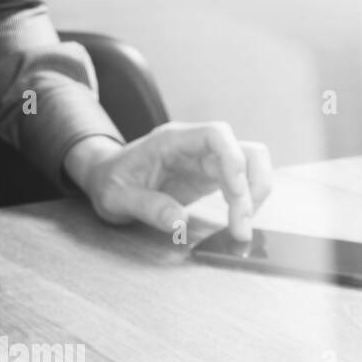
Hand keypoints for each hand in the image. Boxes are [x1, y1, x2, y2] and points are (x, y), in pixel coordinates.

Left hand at [65, 122, 272, 241]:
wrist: (106, 178)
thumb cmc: (110, 182)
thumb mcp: (117, 198)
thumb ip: (147, 207)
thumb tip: (179, 222)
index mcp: (172, 141)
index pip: (216, 135)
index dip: (233, 160)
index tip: (236, 194)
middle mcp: (194, 146)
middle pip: (243, 151)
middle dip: (251, 186)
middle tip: (242, 224)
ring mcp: (205, 160)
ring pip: (249, 165)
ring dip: (255, 193)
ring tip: (242, 226)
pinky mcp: (209, 176)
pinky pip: (240, 181)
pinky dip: (246, 200)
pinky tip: (238, 222)